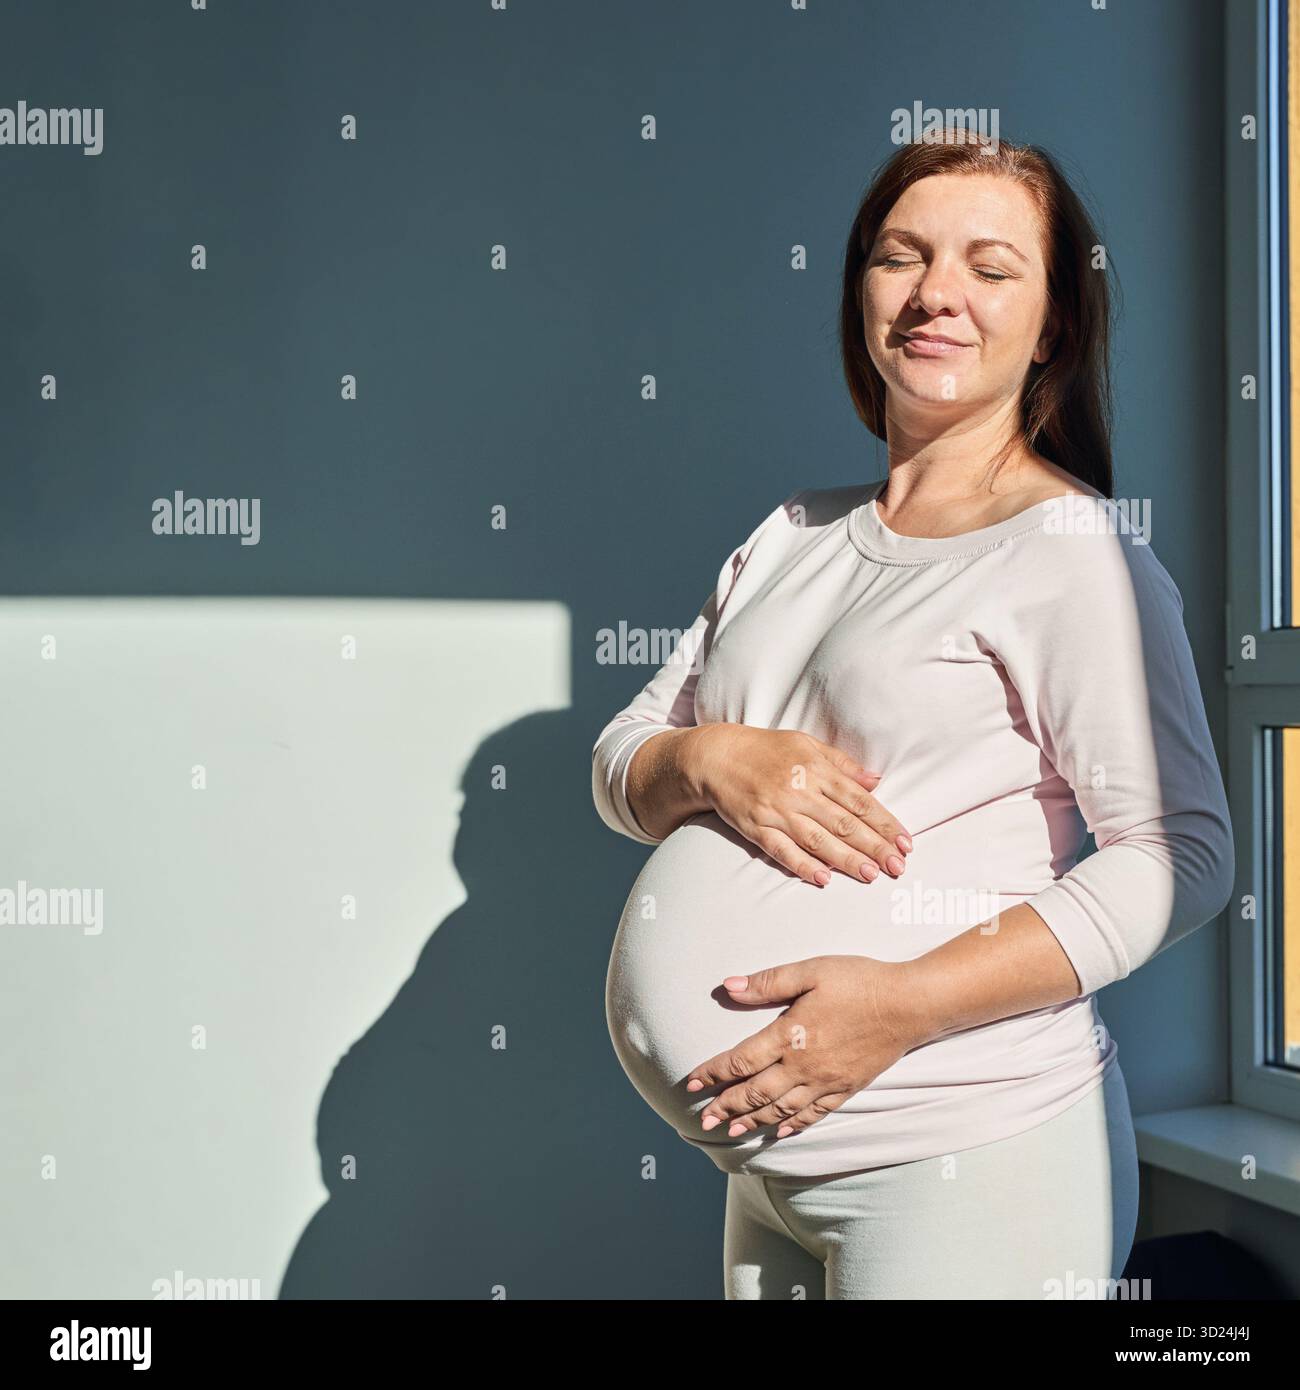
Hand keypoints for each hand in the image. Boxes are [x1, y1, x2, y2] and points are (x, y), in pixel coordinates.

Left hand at [685, 955, 928, 1138]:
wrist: (909, 1004)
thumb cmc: (859, 981)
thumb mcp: (810, 971)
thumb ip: (768, 982)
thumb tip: (728, 987)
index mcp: (790, 1034)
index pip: (741, 1061)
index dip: (713, 1073)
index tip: (691, 1083)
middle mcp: (803, 1066)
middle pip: (755, 1093)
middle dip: (727, 1107)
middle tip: (703, 1120)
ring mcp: (826, 1081)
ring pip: (781, 1109)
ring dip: (753, 1122)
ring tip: (732, 1132)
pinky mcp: (846, 1088)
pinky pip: (814, 1114)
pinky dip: (793, 1125)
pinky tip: (781, 1132)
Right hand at [689, 725, 912, 885]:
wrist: (716, 755)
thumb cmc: (767, 750)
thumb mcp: (807, 745)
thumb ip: (842, 764)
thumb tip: (876, 781)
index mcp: (816, 768)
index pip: (858, 800)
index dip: (884, 823)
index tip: (905, 842)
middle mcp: (799, 790)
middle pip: (843, 823)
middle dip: (874, 846)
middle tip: (897, 867)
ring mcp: (776, 810)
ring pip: (817, 840)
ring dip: (846, 860)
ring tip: (870, 875)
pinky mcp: (755, 827)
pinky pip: (782, 850)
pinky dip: (802, 865)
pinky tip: (823, 878)